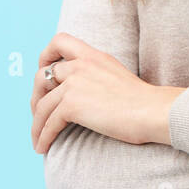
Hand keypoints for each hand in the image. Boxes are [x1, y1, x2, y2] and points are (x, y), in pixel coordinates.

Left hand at [30, 32, 182, 153]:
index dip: (46, 56)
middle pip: (42, 76)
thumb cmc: (143, 101)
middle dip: (35, 97)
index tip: (44, 73)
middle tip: (39, 114)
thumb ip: (97, 75)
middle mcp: (81, 65)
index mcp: (93, 55)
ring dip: (36, 125)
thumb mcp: (117, 75)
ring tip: (38, 139)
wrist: (152, 111)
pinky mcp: (72, 104)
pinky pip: (48, 123)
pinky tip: (43, 147)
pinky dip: (43, 137)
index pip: (59, 41)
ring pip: (42, 105)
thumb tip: (83, 93)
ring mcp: (74, 83)